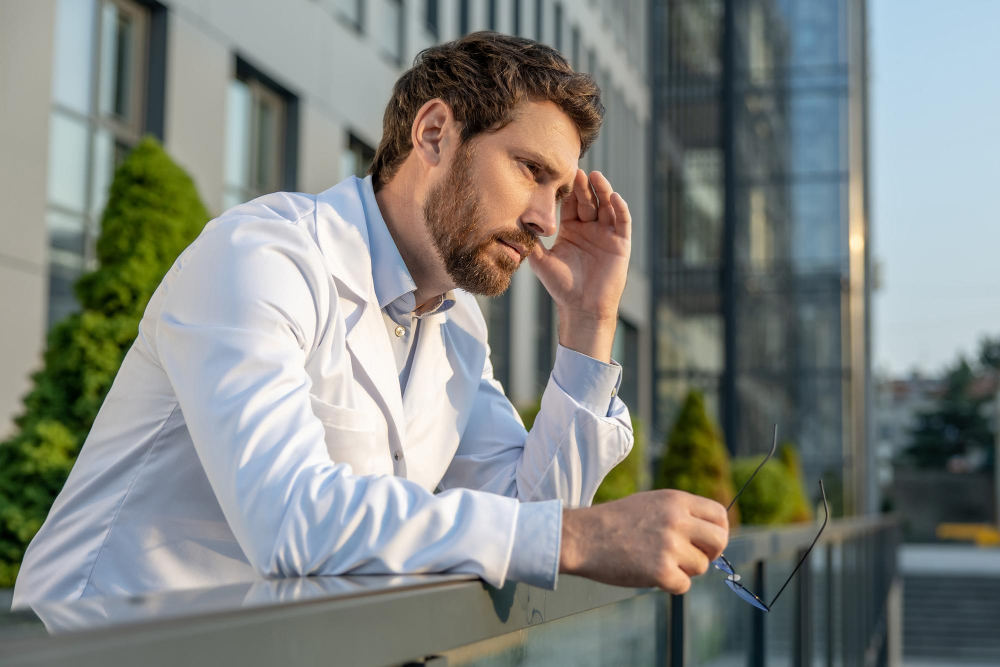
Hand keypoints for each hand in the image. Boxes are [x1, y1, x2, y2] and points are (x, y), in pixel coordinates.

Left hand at [528, 170, 630, 361]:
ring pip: (607, 206)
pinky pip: (622, 222)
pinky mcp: (620, 244)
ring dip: (603, 190)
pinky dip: (620, 208)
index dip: (568, 190)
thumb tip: (510, 226)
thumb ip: (530, 243)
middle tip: (578, 171)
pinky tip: (614, 197)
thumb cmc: (561, 287)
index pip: (571, 203)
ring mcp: (606, 234)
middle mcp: (589, 229)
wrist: (581, 308)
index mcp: (571, 230)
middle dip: (584, 186)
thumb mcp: (541, 262)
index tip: (561, 174)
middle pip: (589, 200)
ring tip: (597, 177)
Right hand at [559, 489, 728, 593]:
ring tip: (657, 561)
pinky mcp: (661, 571)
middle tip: (693, 557)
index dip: (718, 531)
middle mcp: (677, 520)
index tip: (707, 541)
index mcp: (675, 500)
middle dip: (711, 553)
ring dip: (684, 569)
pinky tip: (650, 573)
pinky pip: (683, 585)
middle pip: (719, 541)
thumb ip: (680, 513)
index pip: (719, 515)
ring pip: (701, 566)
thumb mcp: (650, 503)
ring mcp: (670, 546)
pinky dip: (670, 584)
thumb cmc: (614, 522)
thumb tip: (708, 532)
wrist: (582, 537)